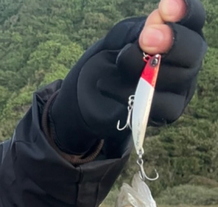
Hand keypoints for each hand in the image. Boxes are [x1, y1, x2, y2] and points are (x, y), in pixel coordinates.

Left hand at [49, 0, 206, 153]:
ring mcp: (182, 87)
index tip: (164, 8)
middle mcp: (187, 59)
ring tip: (119, 62)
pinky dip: (131, 93)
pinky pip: (160, 105)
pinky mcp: (170, 111)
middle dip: (172, 42)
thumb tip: (156, 30)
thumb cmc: (112, 58)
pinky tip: (107, 85)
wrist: (92, 93)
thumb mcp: (121, 38)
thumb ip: (139, 32)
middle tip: (146, 39)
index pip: (192, 18)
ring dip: (145, 69)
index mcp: (180, 31)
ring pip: (179, 78)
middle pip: (194, 50)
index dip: (184, 11)